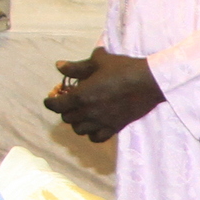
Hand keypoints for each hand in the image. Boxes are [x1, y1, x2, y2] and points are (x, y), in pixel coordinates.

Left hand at [44, 47, 163, 142]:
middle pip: (67, 118)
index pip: (57, 105)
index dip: (51, 103)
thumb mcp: (98, 61)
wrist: (149, 82)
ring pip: (79, 130)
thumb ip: (76, 67)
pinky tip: (95, 125)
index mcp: (81, 95)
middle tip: (70, 103)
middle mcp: (88, 112)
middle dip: (66, 110)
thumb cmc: (123, 68)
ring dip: (77, 123)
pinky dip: (92, 134)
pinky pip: (96, 138)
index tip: (50, 100)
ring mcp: (101, 122)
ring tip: (82, 115)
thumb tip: (59, 66)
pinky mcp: (114, 128)